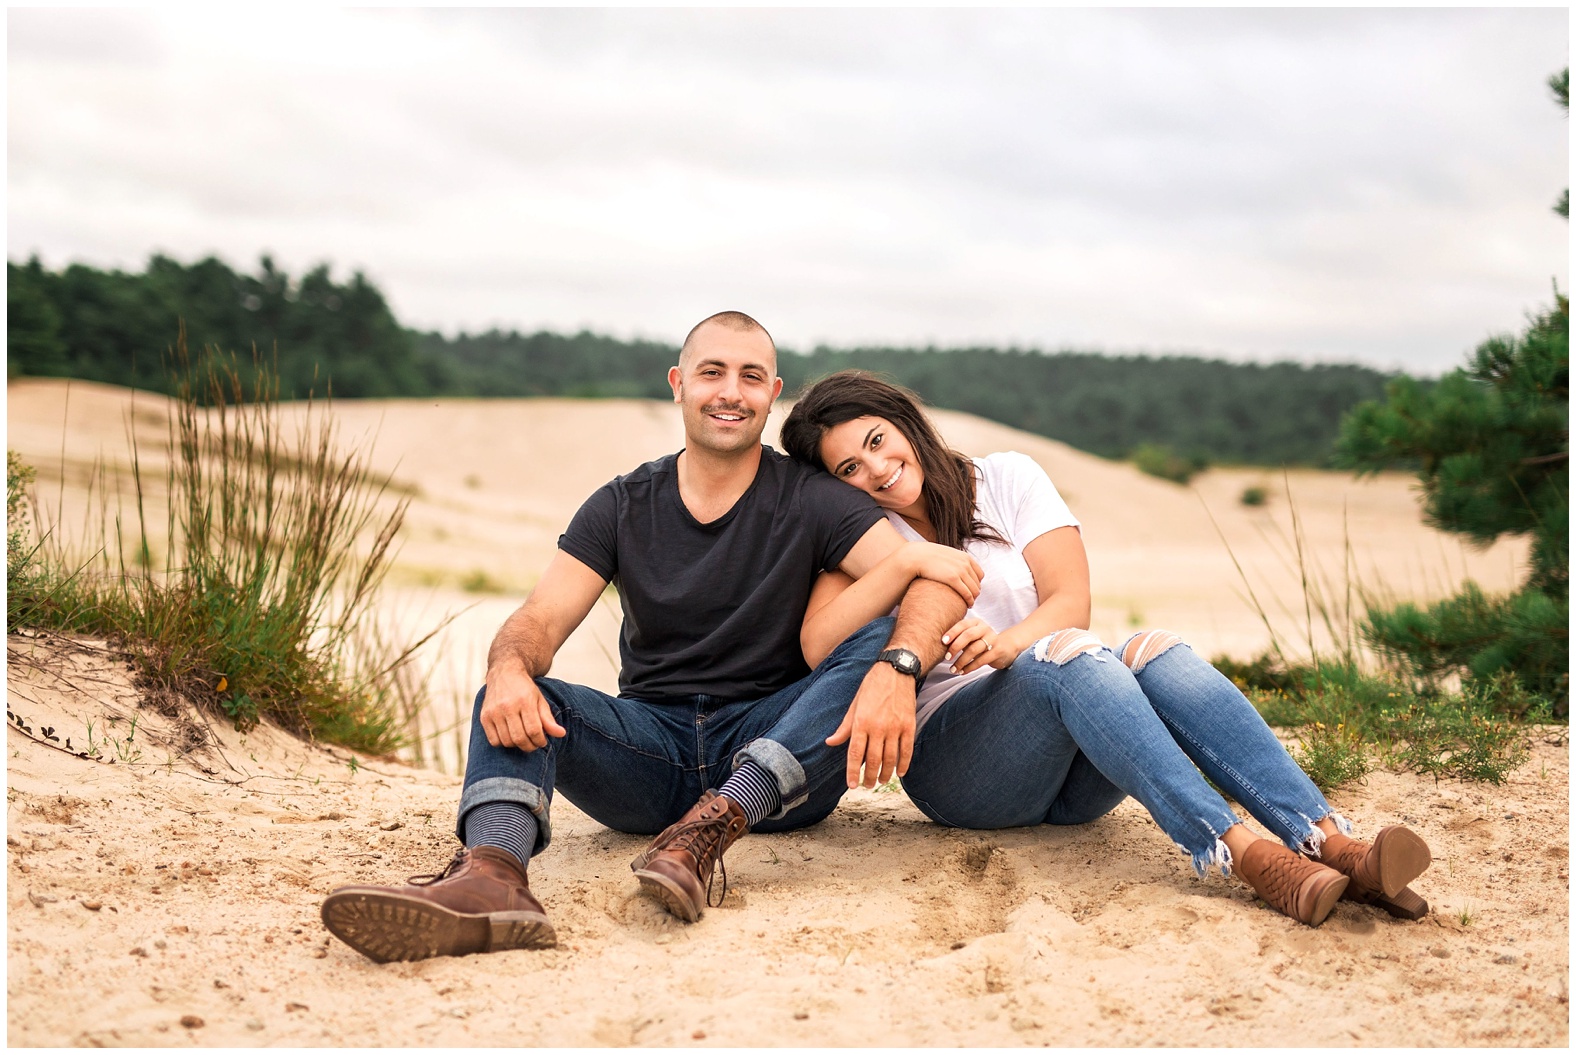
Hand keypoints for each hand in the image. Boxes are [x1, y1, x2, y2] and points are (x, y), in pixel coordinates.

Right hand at [480, 660, 565, 750]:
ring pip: (507, 741)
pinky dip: (503, 743)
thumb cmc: (525, 689)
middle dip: (529, 746)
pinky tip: (510, 736)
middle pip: (519, 738)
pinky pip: (494, 741)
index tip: (542, 742)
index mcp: (525, 701)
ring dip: (517, 745)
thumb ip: (549, 719)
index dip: (540, 741)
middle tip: (534, 744)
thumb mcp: (540, 700)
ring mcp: (494, 712)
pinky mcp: (484, 717)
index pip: (534, 730)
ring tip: (523, 739)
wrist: (504, 673)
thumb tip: (561, 734)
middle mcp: (507, 706)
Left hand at [826, 662, 915, 788]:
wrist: (896, 671)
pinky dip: (904, 764)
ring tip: (881, 781)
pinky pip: (907, 750)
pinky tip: (900, 772)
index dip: (852, 772)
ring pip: (890, 759)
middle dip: (870, 777)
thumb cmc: (872, 686)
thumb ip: (844, 727)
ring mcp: (895, 727)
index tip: (852, 785)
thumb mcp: (854, 704)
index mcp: (861, 722)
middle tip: (868, 785)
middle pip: (873, 760)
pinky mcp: (909, 725)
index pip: (855, 754)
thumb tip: (830, 742)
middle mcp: (878, 727)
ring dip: (886, 773)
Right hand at [905, 541, 983, 605]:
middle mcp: (965, 563)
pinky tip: (967, 605)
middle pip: (977, 583)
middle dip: (974, 593)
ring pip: (975, 590)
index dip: (976, 584)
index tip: (970, 590)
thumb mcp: (945, 556)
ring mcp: (960, 570)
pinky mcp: (953, 578)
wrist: (916, 556)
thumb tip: (954, 569)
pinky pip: (967, 593)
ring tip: (968, 604)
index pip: (980, 574)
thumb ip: (953, 562)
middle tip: (969, 600)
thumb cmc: (928, 558)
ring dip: (973, 598)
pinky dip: (969, 600)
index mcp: (965, 557)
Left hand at [942, 617, 1022, 674]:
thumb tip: (940, 646)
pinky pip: (981, 660)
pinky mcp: (997, 651)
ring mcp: (993, 639)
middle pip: (968, 635)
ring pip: (974, 650)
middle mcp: (985, 628)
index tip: (943, 642)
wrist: (1006, 647)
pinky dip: (969, 668)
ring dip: (961, 661)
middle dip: (955, 647)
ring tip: (953, 669)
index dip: (952, 632)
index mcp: (976, 622)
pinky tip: (962, 672)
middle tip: (946, 658)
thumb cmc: (981, 642)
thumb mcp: (971, 638)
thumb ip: (959, 638)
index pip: (962, 624)